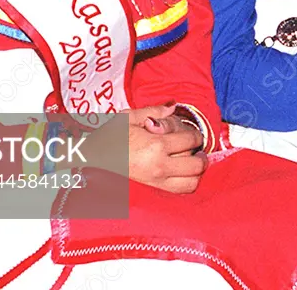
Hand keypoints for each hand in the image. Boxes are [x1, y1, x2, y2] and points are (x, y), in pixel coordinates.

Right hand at [79, 105, 207, 193]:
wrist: (94, 156)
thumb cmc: (111, 135)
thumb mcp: (130, 117)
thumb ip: (154, 111)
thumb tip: (173, 106)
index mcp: (156, 145)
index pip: (190, 141)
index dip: (196, 135)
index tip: (193, 134)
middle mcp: (160, 165)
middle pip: (196, 165)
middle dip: (202, 156)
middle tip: (199, 149)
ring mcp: (157, 180)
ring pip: (191, 183)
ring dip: (197, 173)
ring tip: (194, 162)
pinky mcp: (153, 188)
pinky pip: (179, 191)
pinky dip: (188, 183)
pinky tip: (184, 172)